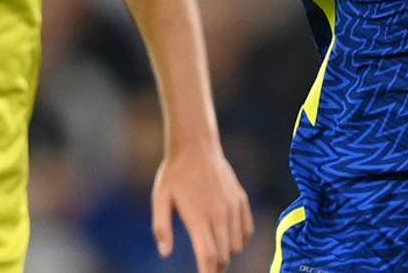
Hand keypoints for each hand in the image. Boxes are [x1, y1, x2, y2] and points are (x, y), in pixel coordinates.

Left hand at [152, 145, 253, 271]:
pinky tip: (228, 238)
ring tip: (215, 251)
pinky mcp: (241, 199)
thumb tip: (166, 253)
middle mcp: (220, 214)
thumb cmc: (174, 173)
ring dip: (227, 254)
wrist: (196, 146)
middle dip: (215, 267)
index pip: (209, 257)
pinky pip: (247, 230)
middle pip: (225, 256)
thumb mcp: (160, 199)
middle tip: (205, 266)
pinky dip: (240, 240)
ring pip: (237, 245)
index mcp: (199, 217)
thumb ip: (162, 228)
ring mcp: (233, 206)